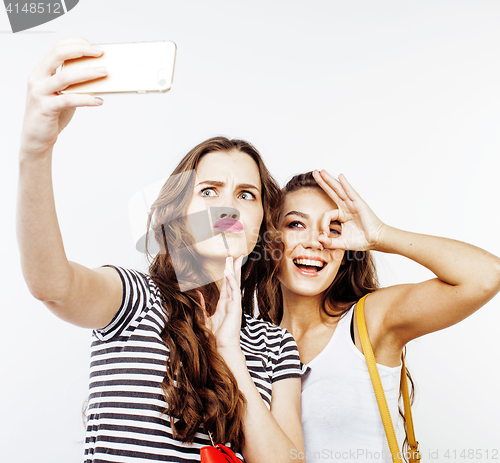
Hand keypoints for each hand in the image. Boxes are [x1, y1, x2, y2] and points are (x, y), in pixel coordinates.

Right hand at [20, 38, 106, 158]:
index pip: (57, 48)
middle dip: (81, 50)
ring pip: (65, 77)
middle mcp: (38, 78)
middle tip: (100, 53)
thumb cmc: (52, 114)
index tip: (94, 46)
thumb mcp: (63, 94)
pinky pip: (69, 100)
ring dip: (88, 73)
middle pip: (58, 54)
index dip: (76, 44)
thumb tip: (98, 75)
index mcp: (41, 71)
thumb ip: (74, 84)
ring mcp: (40, 92)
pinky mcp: (46, 108)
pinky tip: (99, 100)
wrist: (37, 137)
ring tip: (105, 72)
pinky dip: (87, 99)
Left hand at [204, 256, 243, 351]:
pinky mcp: (236, 309)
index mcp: (225, 304)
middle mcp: (231, 302)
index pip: (227, 284)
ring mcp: (234, 305)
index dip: (228, 273)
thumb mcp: (205, 317)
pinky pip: (234, 292)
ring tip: (233, 258)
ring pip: (234, 284)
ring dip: (233, 271)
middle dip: (235, 267)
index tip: (229, 262)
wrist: (222, 347)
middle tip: (237, 255)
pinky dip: (231, 282)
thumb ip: (202, 306)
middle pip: (233, 281)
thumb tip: (197, 295)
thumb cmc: (216, 336)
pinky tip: (229, 273)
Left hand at [313, 170, 384, 250]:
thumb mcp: (341, 243)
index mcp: (342, 215)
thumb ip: (329, 242)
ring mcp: (353, 204)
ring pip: (339, 190)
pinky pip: (351, 192)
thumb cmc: (362, 240)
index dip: (323, 223)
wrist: (376, 240)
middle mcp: (346, 207)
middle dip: (322, 183)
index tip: (325, 234)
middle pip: (332, 192)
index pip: (327, 214)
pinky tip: (340, 176)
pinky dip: (345, 184)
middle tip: (314, 173)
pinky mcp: (359, 204)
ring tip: (321, 171)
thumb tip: (319, 239)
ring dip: (329, 180)